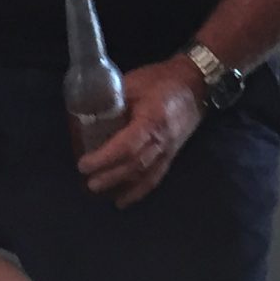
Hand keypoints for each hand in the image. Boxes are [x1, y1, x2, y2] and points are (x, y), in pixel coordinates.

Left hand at [77, 59, 203, 206]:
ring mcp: (169, 150)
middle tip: (89, 183)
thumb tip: (89, 113)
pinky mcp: (172, 154)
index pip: (126, 146)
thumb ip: (113, 99)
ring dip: (121, 186)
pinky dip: (139, 191)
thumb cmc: (163, 79)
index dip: (104, 158)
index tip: (84, 164)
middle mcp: (162, 140)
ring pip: (144, 175)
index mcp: (152, 120)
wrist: (196, 82)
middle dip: (109, 176)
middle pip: (134, 165)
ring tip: (100, 191)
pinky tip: (124, 200)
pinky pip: (155, 177)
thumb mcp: (134, 83)